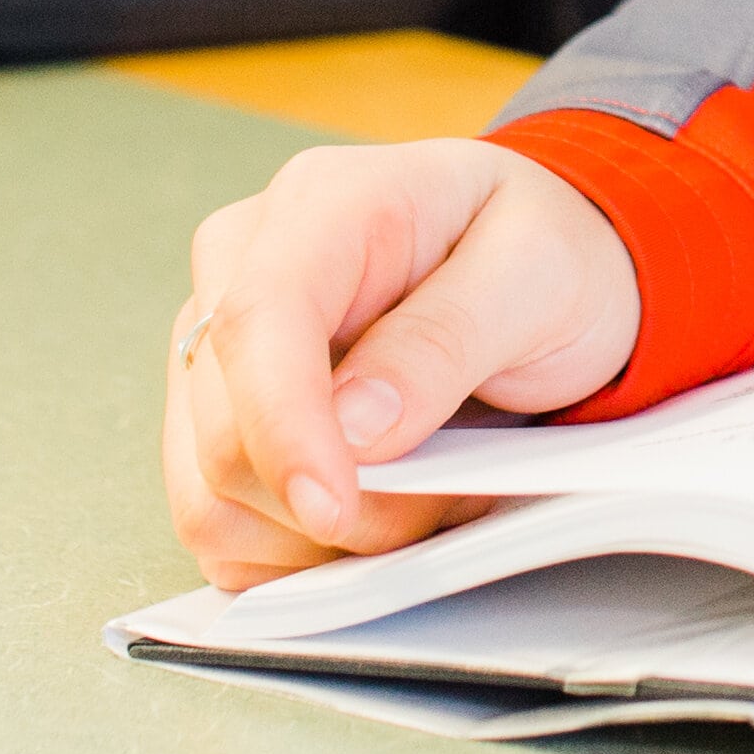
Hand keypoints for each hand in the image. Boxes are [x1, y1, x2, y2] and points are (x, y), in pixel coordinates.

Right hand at [167, 141, 643, 588]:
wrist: (536, 270)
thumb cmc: (541, 254)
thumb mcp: (537, 275)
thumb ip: (445, 340)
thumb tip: (353, 425)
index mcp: (322, 204)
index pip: (259, 319)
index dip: (284, 428)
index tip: (334, 509)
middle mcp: (242, 266)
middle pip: (226, 430)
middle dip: (343, 501)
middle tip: (455, 491)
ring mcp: (216, 346)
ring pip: (212, 494)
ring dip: (321, 535)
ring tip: (425, 491)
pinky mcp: (213, 417)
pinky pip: (219, 523)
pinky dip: (296, 549)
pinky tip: (374, 510)